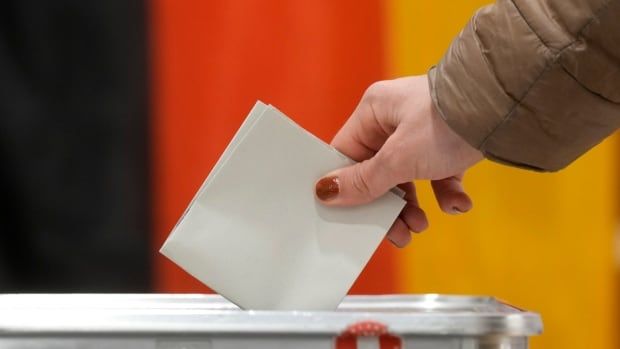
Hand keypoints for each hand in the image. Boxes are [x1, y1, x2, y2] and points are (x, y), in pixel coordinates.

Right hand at [315, 75, 482, 246]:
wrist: (507, 109)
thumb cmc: (446, 123)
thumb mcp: (399, 158)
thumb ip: (364, 181)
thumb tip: (325, 193)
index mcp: (373, 112)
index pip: (346, 153)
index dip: (345, 186)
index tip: (348, 215)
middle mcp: (394, 119)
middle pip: (377, 172)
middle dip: (387, 206)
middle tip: (396, 231)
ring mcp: (423, 131)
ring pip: (406, 177)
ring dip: (413, 205)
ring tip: (423, 224)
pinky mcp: (449, 143)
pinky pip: (437, 174)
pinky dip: (445, 192)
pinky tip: (458, 203)